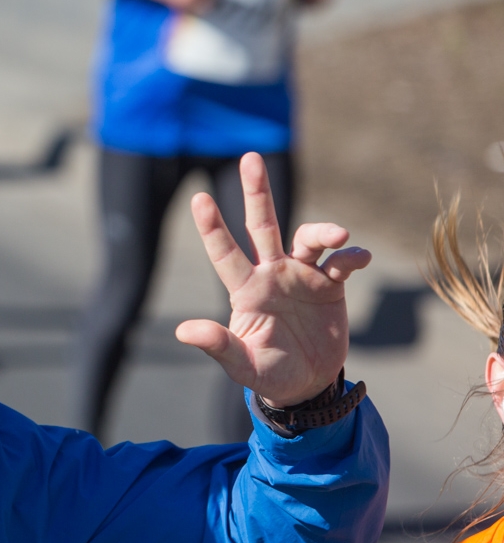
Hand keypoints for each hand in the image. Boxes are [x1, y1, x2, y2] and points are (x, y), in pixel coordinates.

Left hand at [175, 153, 371, 407]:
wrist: (308, 385)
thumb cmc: (269, 375)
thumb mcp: (243, 365)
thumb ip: (219, 345)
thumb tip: (183, 330)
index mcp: (246, 290)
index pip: (225, 253)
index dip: (212, 227)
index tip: (199, 199)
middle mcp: (271, 274)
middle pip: (262, 224)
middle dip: (256, 192)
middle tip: (250, 158)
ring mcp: (301, 275)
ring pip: (308, 238)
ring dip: (323, 231)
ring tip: (340, 237)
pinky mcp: (330, 285)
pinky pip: (341, 263)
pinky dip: (351, 257)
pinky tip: (359, 260)